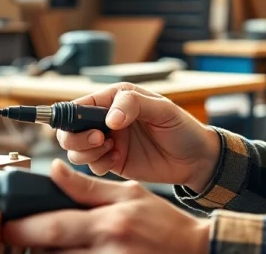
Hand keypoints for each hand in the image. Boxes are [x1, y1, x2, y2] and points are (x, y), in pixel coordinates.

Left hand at [2, 159, 210, 253]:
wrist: (195, 251)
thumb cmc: (164, 223)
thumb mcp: (129, 193)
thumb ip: (89, 187)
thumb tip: (55, 170)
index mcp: (110, 223)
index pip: (56, 226)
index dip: (26, 228)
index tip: (8, 225)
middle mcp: (107, 250)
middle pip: (52, 253)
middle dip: (29, 245)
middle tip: (14, 239)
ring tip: (39, 245)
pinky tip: (66, 253)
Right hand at [59, 82, 220, 191]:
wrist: (195, 159)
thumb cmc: (182, 128)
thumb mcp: (163, 110)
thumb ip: (135, 105)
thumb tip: (110, 118)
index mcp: (116, 99)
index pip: (81, 104)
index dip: (74, 116)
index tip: (89, 126)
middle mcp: (107, 119)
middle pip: (70, 129)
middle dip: (77, 137)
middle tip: (100, 139)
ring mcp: (108, 141)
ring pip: (76, 149)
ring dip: (87, 152)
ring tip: (111, 149)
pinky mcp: (112, 161)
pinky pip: (91, 165)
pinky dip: (98, 164)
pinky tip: (119, 160)